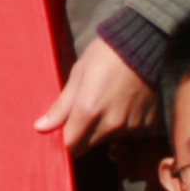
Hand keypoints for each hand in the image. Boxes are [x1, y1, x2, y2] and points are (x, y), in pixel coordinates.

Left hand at [38, 36, 158, 151]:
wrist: (144, 45)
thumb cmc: (105, 55)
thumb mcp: (78, 74)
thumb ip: (61, 106)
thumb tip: (40, 127)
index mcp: (88, 111)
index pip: (72, 145)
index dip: (68, 138)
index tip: (69, 127)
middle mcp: (111, 124)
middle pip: (91, 145)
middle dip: (85, 135)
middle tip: (89, 111)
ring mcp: (132, 125)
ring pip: (112, 139)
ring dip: (107, 129)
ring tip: (111, 102)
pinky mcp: (148, 123)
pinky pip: (132, 132)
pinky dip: (127, 124)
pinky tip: (127, 103)